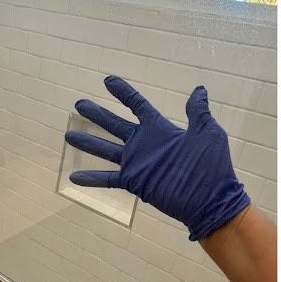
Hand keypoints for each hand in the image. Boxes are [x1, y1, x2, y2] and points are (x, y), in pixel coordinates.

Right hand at [65, 76, 249, 240]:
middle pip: (114, 124)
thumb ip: (197, 112)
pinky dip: (91, 178)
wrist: (210, 200)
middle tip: (79, 104)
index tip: (107, 81)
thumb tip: (198, 89)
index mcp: (159, 129)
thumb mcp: (208, 133)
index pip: (137, 105)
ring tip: (69, 136)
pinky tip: (74, 176)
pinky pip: (108, 178)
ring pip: (105, 149)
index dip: (123, 93)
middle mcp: (144, 143)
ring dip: (87, 142)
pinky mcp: (133, 181)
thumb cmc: (211, 166)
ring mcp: (136, 163)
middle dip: (97, 114)